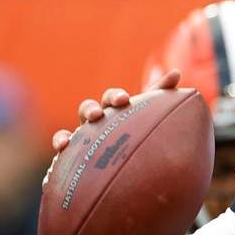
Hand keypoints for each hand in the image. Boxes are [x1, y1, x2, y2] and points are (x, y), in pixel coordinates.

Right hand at [49, 69, 180, 151]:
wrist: (129, 162)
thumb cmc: (138, 129)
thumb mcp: (150, 114)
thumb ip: (162, 94)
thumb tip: (177, 72)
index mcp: (114, 110)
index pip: (112, 98)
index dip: (115, 97)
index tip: (124, 100)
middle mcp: (95, 122)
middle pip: (88, 109)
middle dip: (91, 110)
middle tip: (98, 115)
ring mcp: (82, 138)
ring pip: (70, 132)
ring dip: (65, 135)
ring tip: (68, 140)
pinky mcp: (72, 158)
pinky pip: (60, 156)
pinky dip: (58, 152)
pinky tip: (57, 159)